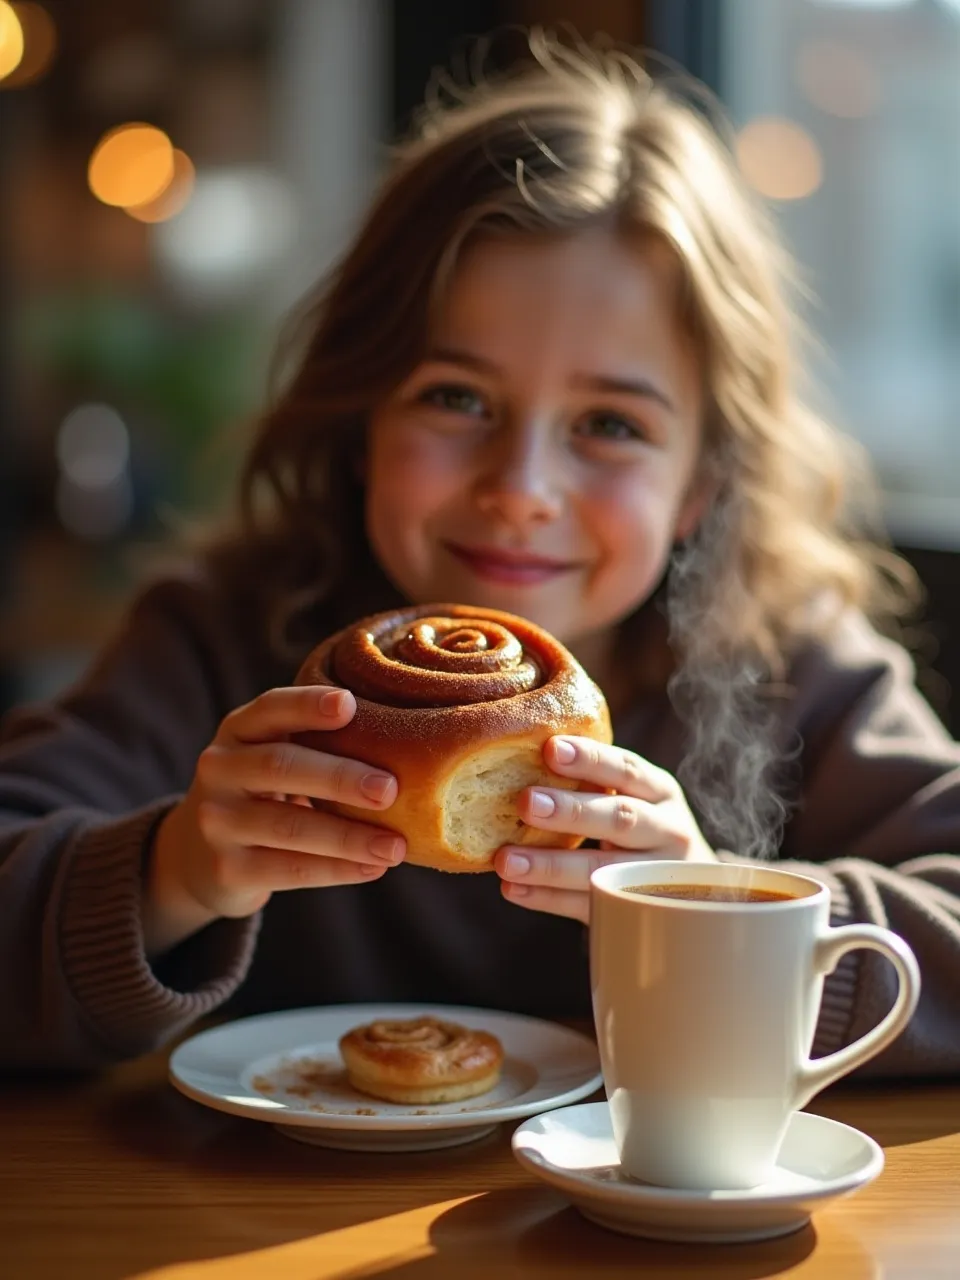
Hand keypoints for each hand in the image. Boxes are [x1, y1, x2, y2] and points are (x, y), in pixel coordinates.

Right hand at [144, 686, 404, 955]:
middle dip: (339, 777)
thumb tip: (408, 744)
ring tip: (396, 846)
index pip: (270, 708)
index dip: (307, 705)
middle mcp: (219, 769)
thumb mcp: (274, 757)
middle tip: (390, 789)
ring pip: (288, 827)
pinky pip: (288, 869)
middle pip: (279, 766)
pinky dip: (337, 870)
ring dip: (348, 837)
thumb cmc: (264, 793)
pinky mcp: (227, 869)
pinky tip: (373, 868)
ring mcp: (217, 821)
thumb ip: (317, 744)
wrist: (201, 855)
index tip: (350, 704)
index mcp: (238, 730)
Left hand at [494, 736, 715, 924]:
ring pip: (603, 870)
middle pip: (620, 820)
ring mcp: (654, 877)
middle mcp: (667, 832)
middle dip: (571, 811)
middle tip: (526, 803)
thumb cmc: (644, 828)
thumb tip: (521, 753)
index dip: (591, 758)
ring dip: (550, 865)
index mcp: (661, 792)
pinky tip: (513, 889)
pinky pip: (590, 906)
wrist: (693, 891)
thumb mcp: (637, 797)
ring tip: (505, 860)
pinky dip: (548, 899)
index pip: (626, 769)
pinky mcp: (635, 912)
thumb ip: (596, 780)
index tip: (551, 749)